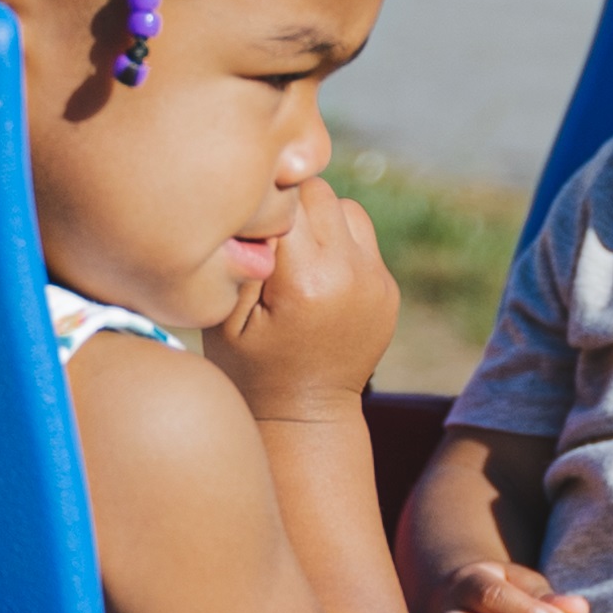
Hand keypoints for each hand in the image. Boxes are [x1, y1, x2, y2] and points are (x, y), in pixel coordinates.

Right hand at [205, 189, 399, 422]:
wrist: (305, 419)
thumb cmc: (250, 370)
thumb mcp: (224, 319)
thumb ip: (240, 259)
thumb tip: (258, 208)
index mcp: (307, 282)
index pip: (288, 199)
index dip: (262, 203)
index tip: (245, 228)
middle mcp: (351, 275)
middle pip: (320, 193)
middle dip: (290, 205)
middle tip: (266, 239)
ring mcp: (377, 282)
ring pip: (346, 207)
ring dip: (318, 220)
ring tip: (292, 257)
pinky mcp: (388, 288)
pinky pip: (362, 238)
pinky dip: (337, 243)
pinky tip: (313, 276)